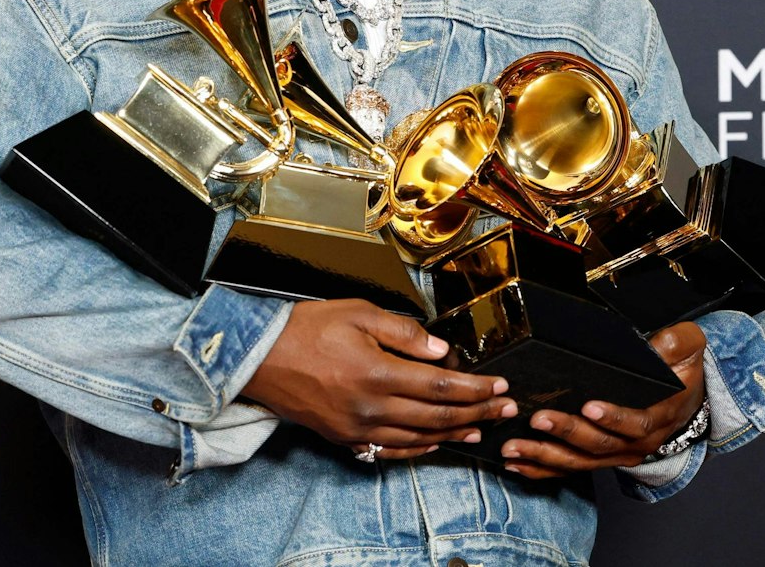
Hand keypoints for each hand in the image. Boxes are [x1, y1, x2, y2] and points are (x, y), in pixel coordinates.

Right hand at [241, 299, 517, 458]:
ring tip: (480, 429)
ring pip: (419, 438)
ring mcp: (358, 428)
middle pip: (438, 417)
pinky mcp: (345, 439)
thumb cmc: (307, 329)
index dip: (476, 389)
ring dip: (455, 434)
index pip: (442, 386)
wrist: (259, 358)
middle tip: (505, 409)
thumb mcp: (359, 314)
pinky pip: (390, 451)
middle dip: (478, 413)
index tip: (500, 387)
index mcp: (379, 373)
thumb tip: (442, 351)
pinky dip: (419, 449)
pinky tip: (436, 443)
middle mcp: (372, 407)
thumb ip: (404, 333)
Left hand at [500, 320, 706, 478]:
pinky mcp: (600, 459)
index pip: (636, 423)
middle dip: (567, 433)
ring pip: (579, 461)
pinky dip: (542, 469)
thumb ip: (676, 343)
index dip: (613, 418)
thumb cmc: (681, 373)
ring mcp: (617, 454)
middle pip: (599, 444)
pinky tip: (516, 464)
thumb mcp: (688, 349)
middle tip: (538, 420)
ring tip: (514, 447)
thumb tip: (656, 344)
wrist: (686, 401)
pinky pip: (570, 469)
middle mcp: (636, 443)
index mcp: (657, 417)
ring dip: (545, 456)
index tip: (589, 407)